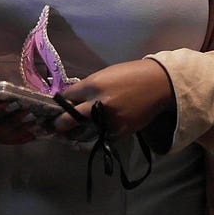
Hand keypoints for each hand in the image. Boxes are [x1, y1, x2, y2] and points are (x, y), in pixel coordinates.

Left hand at [51, 59, 173, 139]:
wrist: (158, 85)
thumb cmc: (131, 75)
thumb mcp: (105, 75)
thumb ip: (89, 88)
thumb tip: (73, 99)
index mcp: (93, 85)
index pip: (67, 97)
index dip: (62, 102)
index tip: (60, 105)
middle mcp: (97, 104)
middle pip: (67, 120)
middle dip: (59, 124)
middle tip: (55, 126)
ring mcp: (107, 120)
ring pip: (82, 133)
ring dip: (75, 134)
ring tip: (70, 134)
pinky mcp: (118, 132)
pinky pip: (99, 139)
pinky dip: (95, 137)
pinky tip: (91, 136)